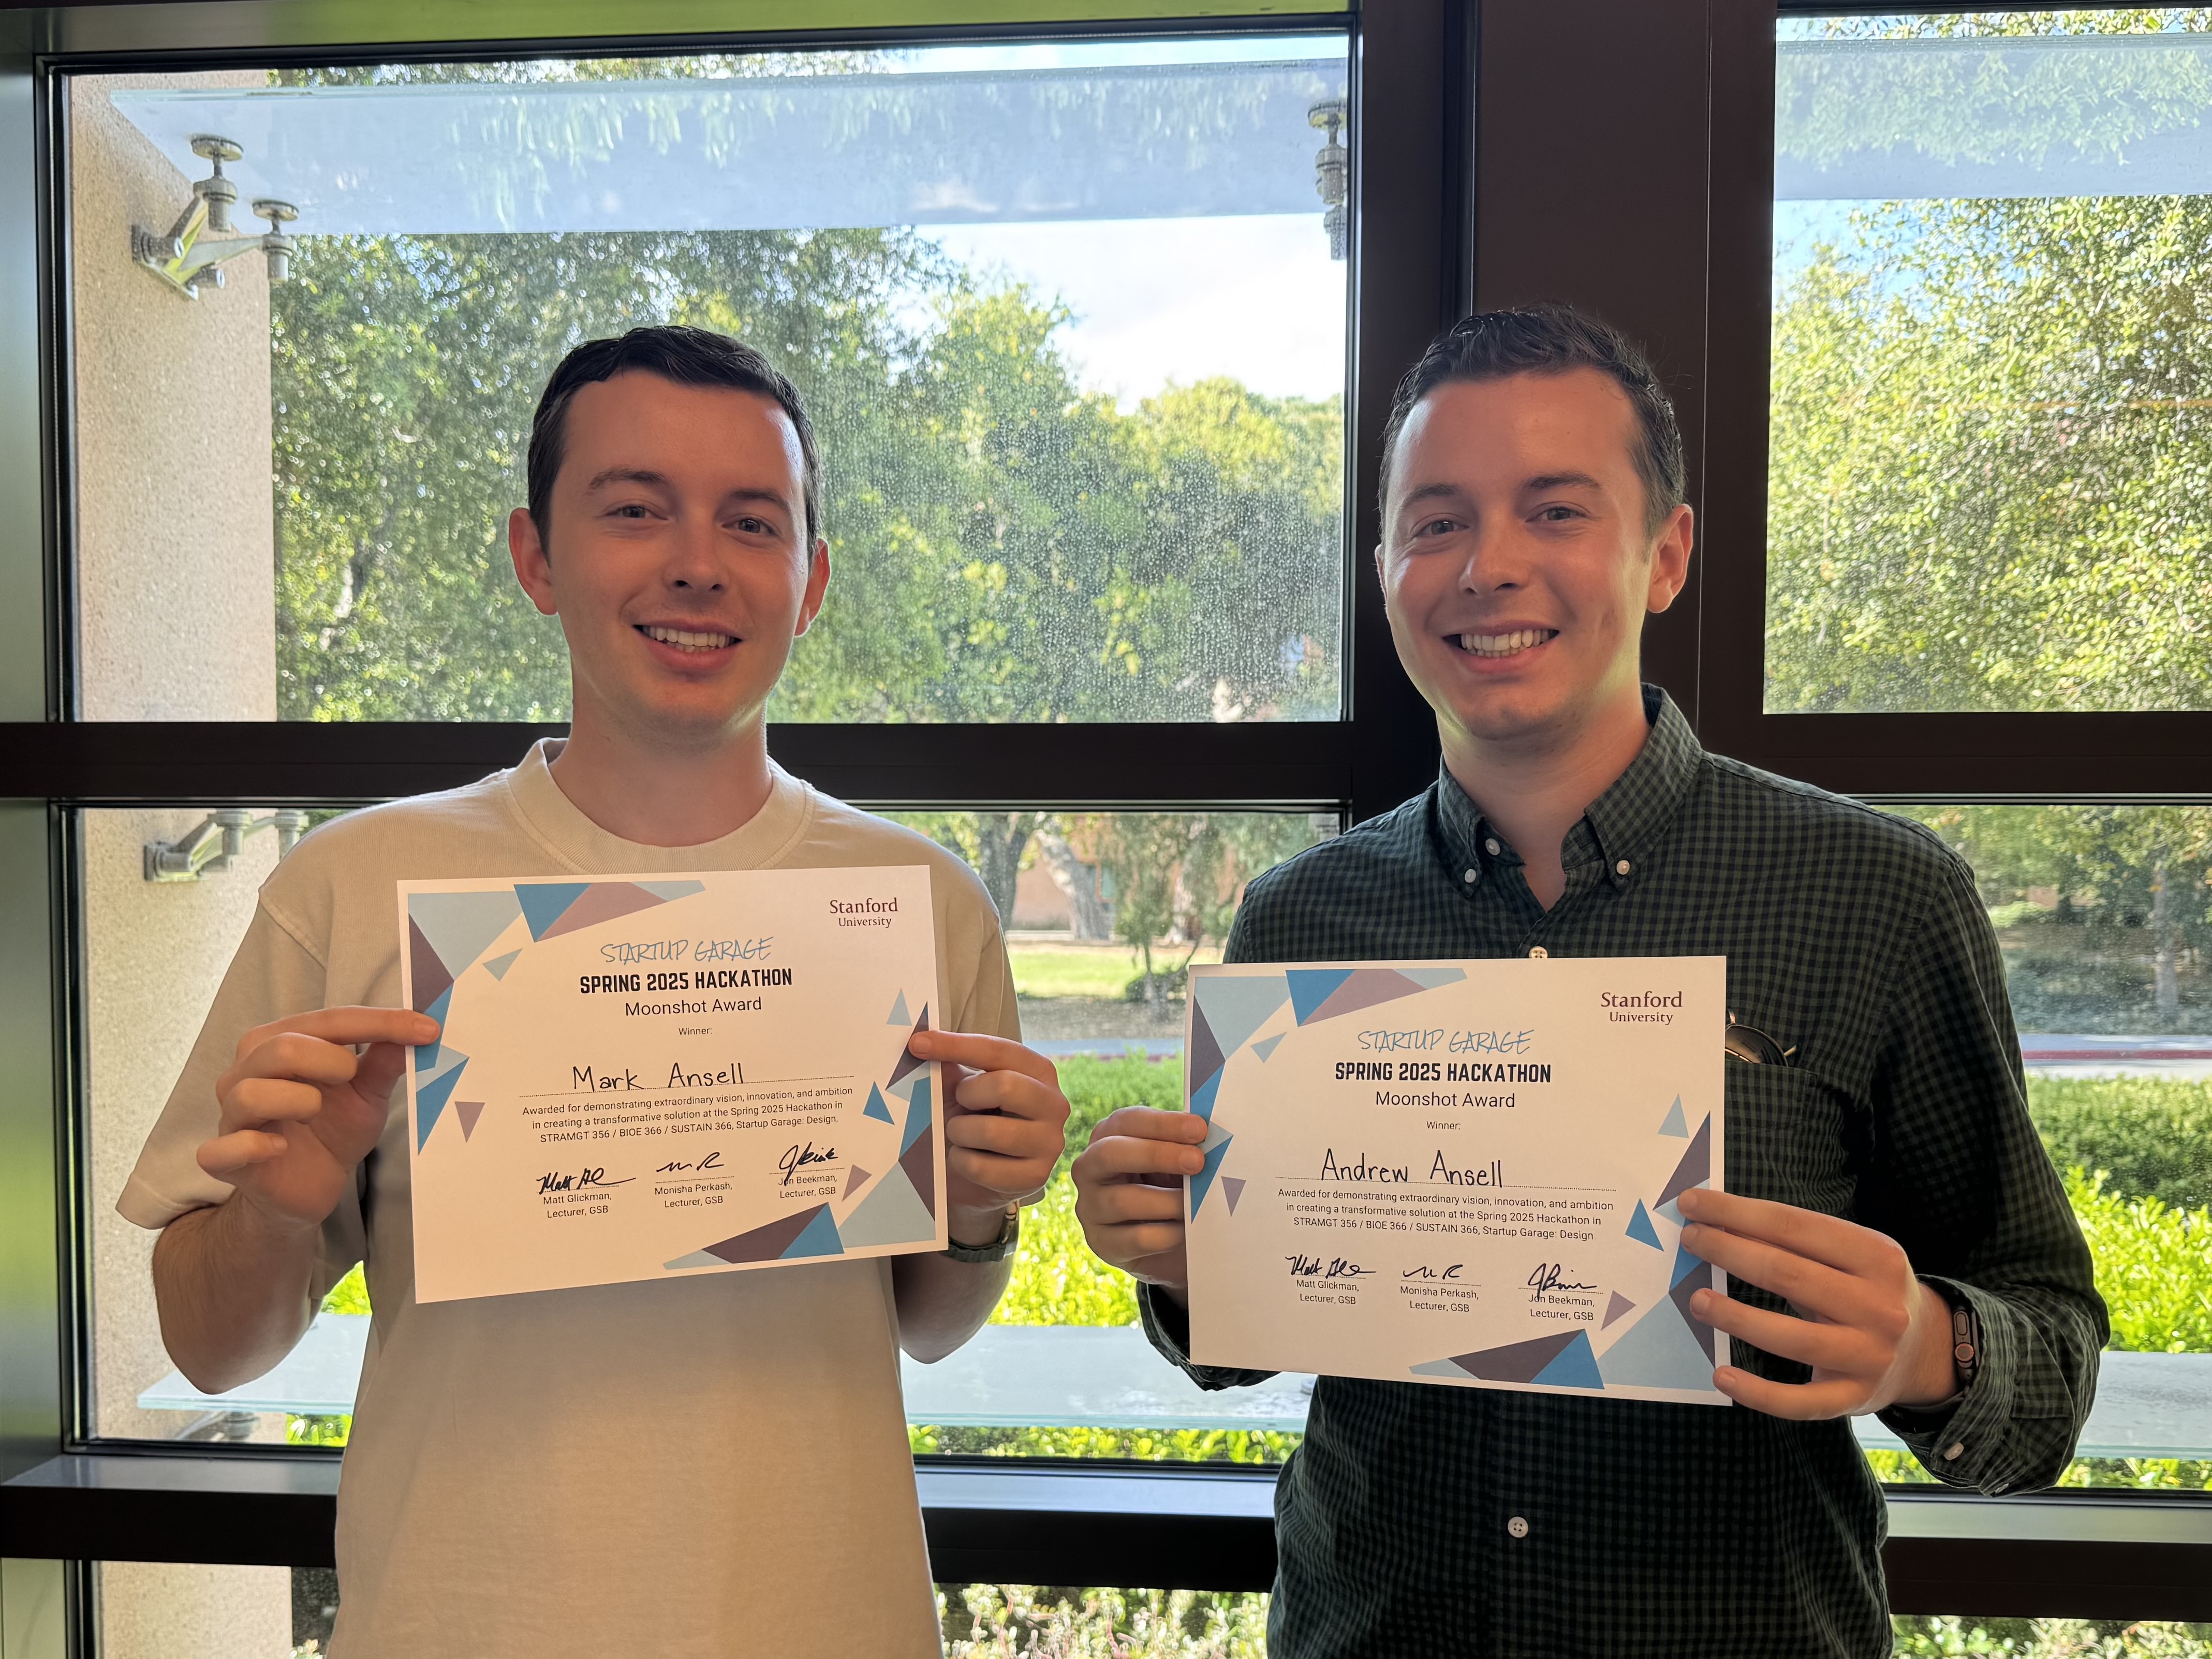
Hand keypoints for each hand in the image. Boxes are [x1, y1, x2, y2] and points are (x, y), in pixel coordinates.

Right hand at [199, 1006, 439, 1235]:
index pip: (328, 1020)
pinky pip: (224, 1147)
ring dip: (298, 1101)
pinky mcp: (223, 1157)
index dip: (380, 1022)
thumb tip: (417, 1029)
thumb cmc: (333, 1128)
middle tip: (352, 1079)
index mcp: (279, 1043)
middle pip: (281, 1047)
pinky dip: (255, 1145)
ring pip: (251, 1092)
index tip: (428, 1029)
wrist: (309, 1187)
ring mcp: (231, 1115)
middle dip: (330, 1060)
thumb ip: (384, 1062)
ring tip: (316, 1112)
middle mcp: (246, 1071)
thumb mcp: (366, 1094)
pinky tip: (280, 1147)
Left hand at [906, 1028, 1070, 1247]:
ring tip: (961, 1134)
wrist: (980, 1173)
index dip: (955, 1045)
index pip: (997, 1050)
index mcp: (1039, 1071)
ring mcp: (1049, 1143)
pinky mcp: (1035, 1178)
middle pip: (1004, 1086)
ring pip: (990, 1132)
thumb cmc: (974, 1118)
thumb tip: (921, 1041)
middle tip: (959, 1104)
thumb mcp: (963, 1087)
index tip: (917, 1044)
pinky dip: (961, 1162)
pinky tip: (967, 1159)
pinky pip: (981, 1167)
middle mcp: (1054, 1104)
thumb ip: (950, 1064)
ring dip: (960, 1133)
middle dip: (967, 1095)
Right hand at [1069, 1106, 1208, 1300]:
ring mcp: (1091, 1208)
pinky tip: (1186, 1231)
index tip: (1200, 1129)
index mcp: (1108, 1136)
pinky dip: (1168, 1234)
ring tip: (1197, 1203)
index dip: (1163, 1124)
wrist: (1164, 1239)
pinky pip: (1136, 1238)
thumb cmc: (1169, 1185)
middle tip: (1197, 1161)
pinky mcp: (1103, 1244)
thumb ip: (1185, 1146)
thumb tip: (1213, 1140)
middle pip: (1111, 1154)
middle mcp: (1090, 1169)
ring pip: (1122, 1201)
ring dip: (1167, 1200)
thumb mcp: (1174, 1161)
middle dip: (1157, 1155)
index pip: (1127, 1121)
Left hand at [1676, 1187, 1958, 1418]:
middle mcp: (1879, 1305)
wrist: (1926, 1351)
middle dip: (1729, 1252)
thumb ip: (1797, 1242)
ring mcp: (1869, 1355)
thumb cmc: (1868, 1289)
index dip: (1737, 1213)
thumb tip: (1718, 1223)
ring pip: (1792, 1337)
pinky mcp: (1855, 1397)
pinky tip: (1722, 1374)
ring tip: (1697, 1300)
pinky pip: (1800, 1402)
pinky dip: (1757, 1392)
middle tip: (1691, 1241)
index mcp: (1877, 1255)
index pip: (1794, 1226)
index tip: (1693, 1203)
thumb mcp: (1851, 1255)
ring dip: (1736, 1317)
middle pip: (1788, 1274)